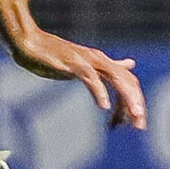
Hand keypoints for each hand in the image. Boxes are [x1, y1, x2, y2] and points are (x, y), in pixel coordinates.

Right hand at [10, 30, 146, 129]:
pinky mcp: (73, 63)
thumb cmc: (54, 55)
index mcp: (103, 62)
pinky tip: (103, 106)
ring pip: (115, 78)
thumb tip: (130, 64)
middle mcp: (99, 59)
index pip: (129, 82)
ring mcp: (86, 60)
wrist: (29, 42)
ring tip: (132, 116)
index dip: (136, 101)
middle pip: (127, 81)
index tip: (135, 123)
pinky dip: (99, 91)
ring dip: (125, 98)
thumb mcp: (86, 63)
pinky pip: (90, 77)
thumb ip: (109, 66)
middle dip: (136, 104)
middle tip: (139, 126)